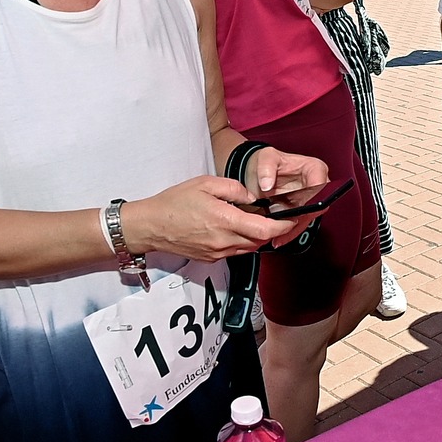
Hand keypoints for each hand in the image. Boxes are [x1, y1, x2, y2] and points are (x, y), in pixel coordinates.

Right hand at [121, 175, 293, 262]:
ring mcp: (217, 253)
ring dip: (256, 236)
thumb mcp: (206, 183)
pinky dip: (242, 242)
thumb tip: (253, 198)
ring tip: (252, 220)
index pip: (265, 230)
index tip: (291, 219)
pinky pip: (236, 252)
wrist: (150, 226)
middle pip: (261, 241)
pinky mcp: (211, 258)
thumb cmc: (175, 202)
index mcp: (225, 221)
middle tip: (273, 215)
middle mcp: (224, 242)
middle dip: (271, 230)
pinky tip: (235, 228)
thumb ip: (234, 189)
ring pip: (249, 248)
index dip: (282, 226)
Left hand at [244, 147, 334, 246]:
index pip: (321, 185)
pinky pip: (300, 224)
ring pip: (309, 219)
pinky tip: (279, 238)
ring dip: (294, 230)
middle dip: (302, 219)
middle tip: (286, 227)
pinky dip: (289, 232)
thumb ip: (265, 168)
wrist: (257, 172)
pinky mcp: (301, 211)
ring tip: (279, 237)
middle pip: (317, 206)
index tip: (300, 208)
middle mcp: (316, 185)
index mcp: (314, 169)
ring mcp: (309, 199)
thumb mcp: (265, 158)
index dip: (312, 198)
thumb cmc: (266, 162)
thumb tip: (267, 184)